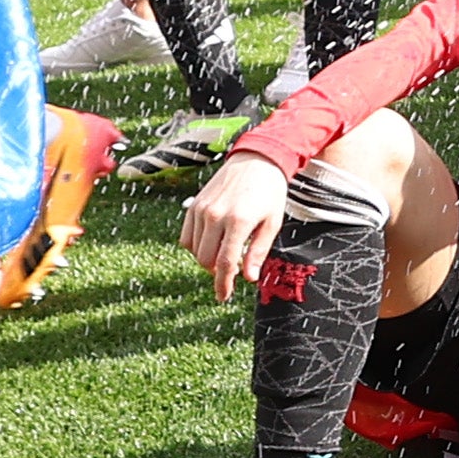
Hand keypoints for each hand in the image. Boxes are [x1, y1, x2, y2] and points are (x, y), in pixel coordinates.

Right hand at [181, 152, 291, 297]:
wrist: (256, 161)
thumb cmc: (269, 193)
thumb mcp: (272, 223)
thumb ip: (258, 251)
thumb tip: (248, 278)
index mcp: (239, 221)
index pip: (225, 262)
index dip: (223, 284)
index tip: (223, 296)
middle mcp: (216, 215)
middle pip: (206, 260)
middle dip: (217, 272)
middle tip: (231, 270)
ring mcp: (201, 209)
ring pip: (195, 250)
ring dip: (207, 260)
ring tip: (225, 253)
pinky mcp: (193, 205)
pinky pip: (186, 237)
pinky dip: (195, 247)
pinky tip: (211, 244)